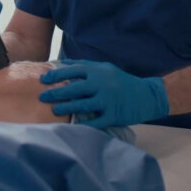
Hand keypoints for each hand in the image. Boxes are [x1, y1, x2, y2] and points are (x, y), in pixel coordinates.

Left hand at [38, 59, 168, 128]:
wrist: (147, 96)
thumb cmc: (121, 81)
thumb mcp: (105, 69)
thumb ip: (85, 66)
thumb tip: (61, 64)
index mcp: (99, 71)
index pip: (73, 70)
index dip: (56, 75)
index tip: (43, 79)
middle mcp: (102, 84)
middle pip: (74, 88)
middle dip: (56, 93)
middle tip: (42, 96)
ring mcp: (108, 100)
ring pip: (82, 105)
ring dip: (66, 108)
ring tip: (54, 110)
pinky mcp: (114, 115)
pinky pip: (95, 121)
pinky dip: (83, 124)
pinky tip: (72, 126)